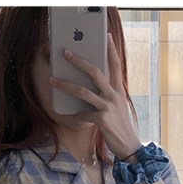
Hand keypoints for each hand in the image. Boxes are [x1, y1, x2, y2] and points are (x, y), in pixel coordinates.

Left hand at [50, 33, 141, 159]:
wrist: (129, 147)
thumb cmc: (120, 127)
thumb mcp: (117, 107)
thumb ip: (106, 96)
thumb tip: (88, 90)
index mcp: (119, 91)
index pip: (116, 66)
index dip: (111, 50)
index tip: (106, 36)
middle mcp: (114, 96)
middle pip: (95, 72)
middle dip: (78, 61)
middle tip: (66, 52)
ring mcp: (108, 107)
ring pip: (83, 91)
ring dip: (66, 85)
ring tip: (53, 80)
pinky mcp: (102, 119)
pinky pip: (83, 114)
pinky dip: (76, 115)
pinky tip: (73, 116)